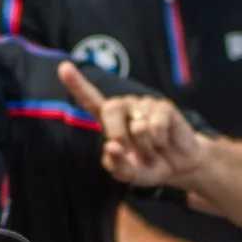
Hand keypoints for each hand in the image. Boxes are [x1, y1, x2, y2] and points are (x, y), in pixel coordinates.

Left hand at [56, 61, 208, 189]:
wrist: (178, 167)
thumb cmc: (148, 165)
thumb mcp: (129, 174)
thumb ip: (115, 165)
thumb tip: (112, 146)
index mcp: (109, 121)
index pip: (91, 100)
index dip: (77, 84)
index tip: (64, 67)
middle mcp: (125, 107)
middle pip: (111, 108)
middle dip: (117, 133)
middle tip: (129, 149)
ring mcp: (144, 105)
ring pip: (138, 126)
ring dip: (146, 149)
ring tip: (153, 151)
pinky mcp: (164, 107)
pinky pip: (156, 125)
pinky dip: (159, 143)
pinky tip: (164, 144)